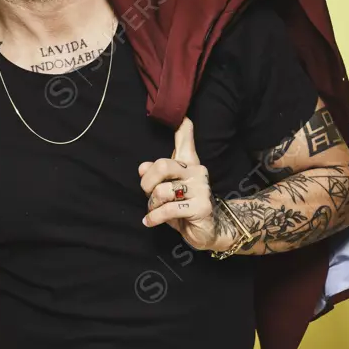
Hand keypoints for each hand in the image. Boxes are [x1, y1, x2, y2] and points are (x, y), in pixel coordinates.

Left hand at [138, 117, 227, 252]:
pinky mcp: (202, 206)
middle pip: (162, 166)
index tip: (183, 116)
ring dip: (152, 205)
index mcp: (188, 164)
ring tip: (155, 211)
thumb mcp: (167, 190)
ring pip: (162, 191)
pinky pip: (168, 209)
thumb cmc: (183, 208)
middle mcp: (196, 171)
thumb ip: (155, 176)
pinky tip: (149, 221)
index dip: (183, 127)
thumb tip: (142, 167)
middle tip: (148, 195)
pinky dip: (154, 217)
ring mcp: (201, 188)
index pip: (185, 141)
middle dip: (147, 183)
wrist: (205, 232)